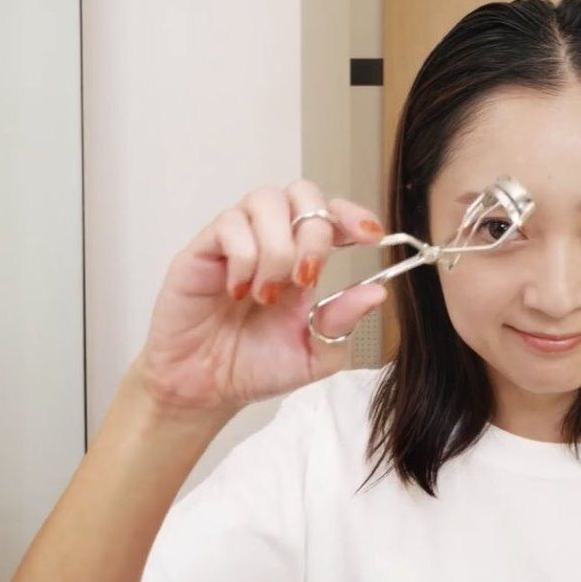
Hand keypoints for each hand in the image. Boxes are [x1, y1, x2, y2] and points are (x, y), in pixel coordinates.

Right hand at [132, 179, 387, 419]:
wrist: (205, 389)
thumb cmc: (257, 366)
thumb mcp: (314, 354)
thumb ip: (342, 323)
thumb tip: (378, 292)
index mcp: (304, 259)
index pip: (331, 214)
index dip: (352, 215)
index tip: (371, 236)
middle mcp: (272, 241)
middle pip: (302, 193)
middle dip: (315, 231)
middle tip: (306, 278)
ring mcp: (237, 241)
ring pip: (266, 201)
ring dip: (277, 248)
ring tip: (266, 295)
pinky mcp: (203, 249)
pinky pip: (229, 225)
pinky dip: (244, 257)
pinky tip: (238, 290)